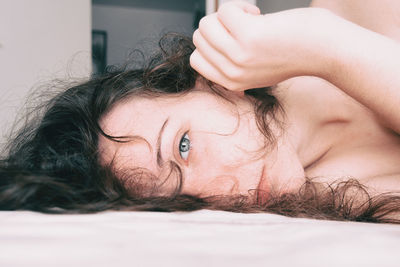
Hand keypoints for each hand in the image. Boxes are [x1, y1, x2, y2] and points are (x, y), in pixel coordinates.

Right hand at [190, 1, 338, 90]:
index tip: (231, 39)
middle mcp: (232, 73)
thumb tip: (206, 43)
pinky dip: (239, 6)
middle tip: (243, 27)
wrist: (323, 49)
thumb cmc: (292, 53)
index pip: (196, 60)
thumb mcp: (257, 69)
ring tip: (250, 20)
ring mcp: (238, 55)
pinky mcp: (247, 36)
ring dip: (227, 15)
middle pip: (199, 38)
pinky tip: (257, 15)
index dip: (210, 43)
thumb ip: (233, 64)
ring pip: (206, 24)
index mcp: (232, 82)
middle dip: (218, 26)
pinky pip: (224, 11)